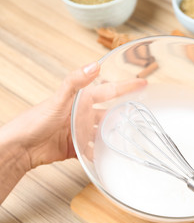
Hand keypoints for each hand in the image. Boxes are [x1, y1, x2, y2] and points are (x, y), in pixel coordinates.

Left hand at [3, 61, 146, 168]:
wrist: (21, 147)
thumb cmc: (36, 121)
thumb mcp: (58, 99)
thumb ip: (75, 82)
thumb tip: (94, 65)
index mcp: (82, 100)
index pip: (109, 91)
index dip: (126, 87)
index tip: (143, 83)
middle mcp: (83, 115)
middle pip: (109, 114)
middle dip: (125, 113)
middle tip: (143, 115)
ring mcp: (81, 131)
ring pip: (103, 133)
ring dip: (114, 136)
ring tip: (130, 140)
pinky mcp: (76, 147)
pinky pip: (93, 150)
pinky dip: (101, 154)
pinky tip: (110, 157)